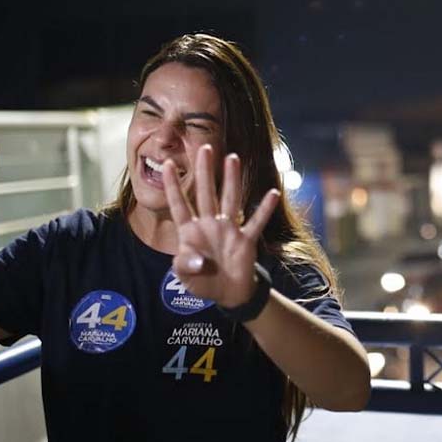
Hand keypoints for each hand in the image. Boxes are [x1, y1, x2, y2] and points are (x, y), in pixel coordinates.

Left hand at [162, 144, 278, 307]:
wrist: (228, 294)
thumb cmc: (203, 282)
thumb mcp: (185, 278)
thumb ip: (185, 267)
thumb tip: (198, 260)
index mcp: (190, 232)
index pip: (179, 204)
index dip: (173, 186)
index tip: (168, 164)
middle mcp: (210, 224)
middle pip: (206, 193)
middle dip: (205, 171)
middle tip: (205, 147)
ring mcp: (229, 230)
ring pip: (230, 199)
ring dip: (232, 180)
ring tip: (233, 158)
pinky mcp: (246, 240)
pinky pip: (256, 222)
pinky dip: (264, 209)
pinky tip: (273, 193)